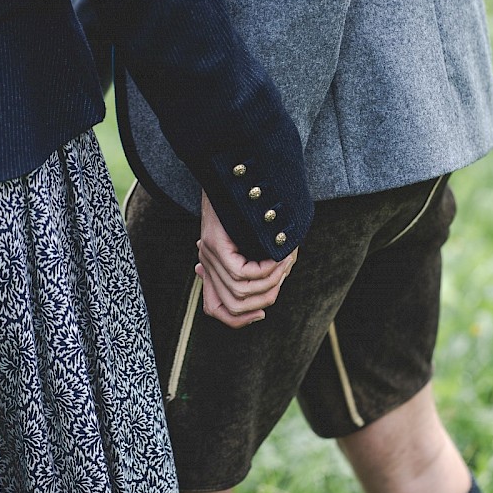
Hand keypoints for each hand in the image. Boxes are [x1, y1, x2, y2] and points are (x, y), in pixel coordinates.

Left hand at [195, 192, 297, 327]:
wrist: (238, 172)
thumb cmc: (255, 206)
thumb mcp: (257, 243)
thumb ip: (257, 267)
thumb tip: (264, 298)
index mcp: (213, 266)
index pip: (215, 309)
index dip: (239, 320)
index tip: (261, 313)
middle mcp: (207, 262)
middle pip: (232, 307)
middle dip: (263, 300)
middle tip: (281, 279)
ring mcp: (209, 254)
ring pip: (239, 293)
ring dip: (269, 283)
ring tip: (284, 264)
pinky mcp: (215, 245)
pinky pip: (241, 274)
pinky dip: (264, 271)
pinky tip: (276, 259)